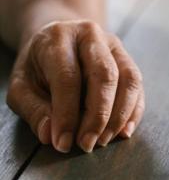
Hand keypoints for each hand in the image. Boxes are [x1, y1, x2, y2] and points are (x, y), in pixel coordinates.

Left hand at [7, 20, 143, 152]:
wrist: (56, 36)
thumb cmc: (36, 65)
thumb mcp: (20, 86)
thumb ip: (33, 110)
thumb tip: (50, 135)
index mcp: (59, 37)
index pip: (68, 77)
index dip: (67, 113)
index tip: (63, 142)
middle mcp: (91, 35)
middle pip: (105, 74)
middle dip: (99, 115)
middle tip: (87, 144)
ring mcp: (113, 44)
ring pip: (129, 77)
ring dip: (119, 114)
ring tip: (104, 140)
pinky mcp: (126, 56)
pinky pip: (137, 84)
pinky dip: (134, 110)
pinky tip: (123, 131)